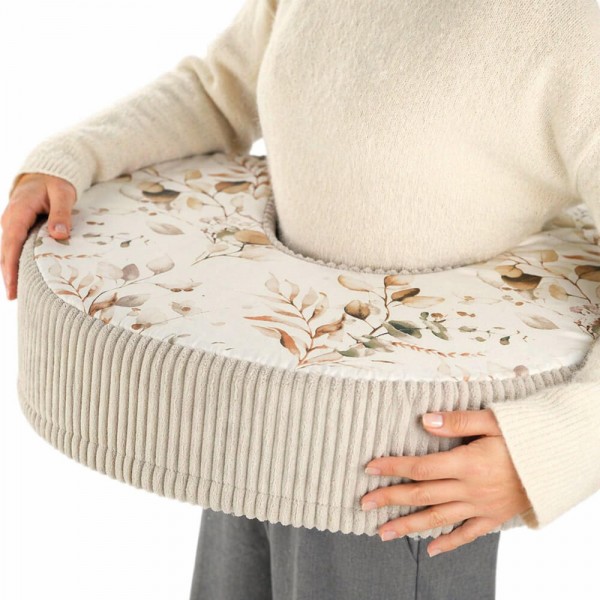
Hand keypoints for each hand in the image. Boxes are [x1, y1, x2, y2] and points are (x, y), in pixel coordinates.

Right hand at [1, 172, 75, 299]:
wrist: (44, 174)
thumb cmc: (55, 183)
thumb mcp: (63, 194)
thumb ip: (62, 213)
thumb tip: (59, 235)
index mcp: (19, 211)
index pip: (12, 241)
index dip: (11, 263)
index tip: (12, 282)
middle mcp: (10, 219)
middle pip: (6, 250)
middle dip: (8, 273)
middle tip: (13, 296)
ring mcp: (11, 225)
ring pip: (7, 251)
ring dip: (10, 270)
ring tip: (16, 293)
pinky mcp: (17, 229)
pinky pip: (13, 248)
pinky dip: (15, 262)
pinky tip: (20, 277)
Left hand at [360, 408, 532, 556]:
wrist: (557, 463)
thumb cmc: (524, 437)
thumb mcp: (493, 421)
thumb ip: (457, 422)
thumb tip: (423, 420)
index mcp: (466, 463)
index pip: (420, 467)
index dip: (393, 467)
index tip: (369, 468)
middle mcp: (469, 489)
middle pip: (422, 495)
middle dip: (390, 499)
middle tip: (363, 504)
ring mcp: (480, 506)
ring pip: (437, 518)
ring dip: (407, 525)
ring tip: (382, 532)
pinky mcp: (493, 517)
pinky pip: (467, 534)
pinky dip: (448, 542)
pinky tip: (429, 549)